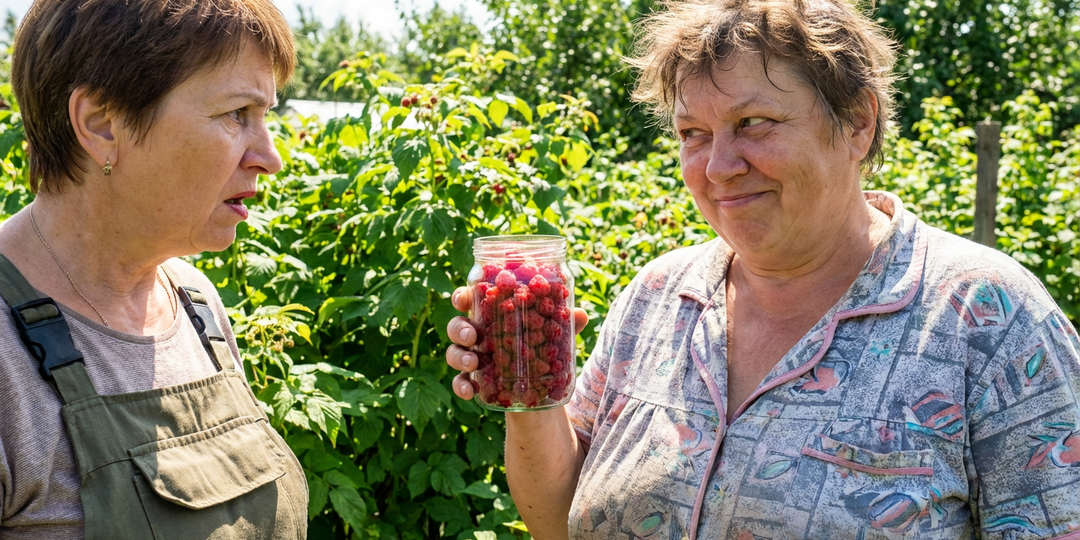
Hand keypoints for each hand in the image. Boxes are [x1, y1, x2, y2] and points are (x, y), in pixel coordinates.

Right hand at [445, 286, 588, 399]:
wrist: (542, 391)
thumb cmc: (544, 349)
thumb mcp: (557, 336)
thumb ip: (566, 324)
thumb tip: (580, 314)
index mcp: (493, 315)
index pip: (471, 299)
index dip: (462, 296)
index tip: (464, 298)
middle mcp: (479, 335)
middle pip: (457, 325)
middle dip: (459, 328)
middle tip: (472, 335)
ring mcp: (474, 358)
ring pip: (453, 352)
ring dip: (459, 355)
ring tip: (474, 362)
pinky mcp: (475, 382)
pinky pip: (459, 382)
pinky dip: (461, 385)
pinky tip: (470, 390)